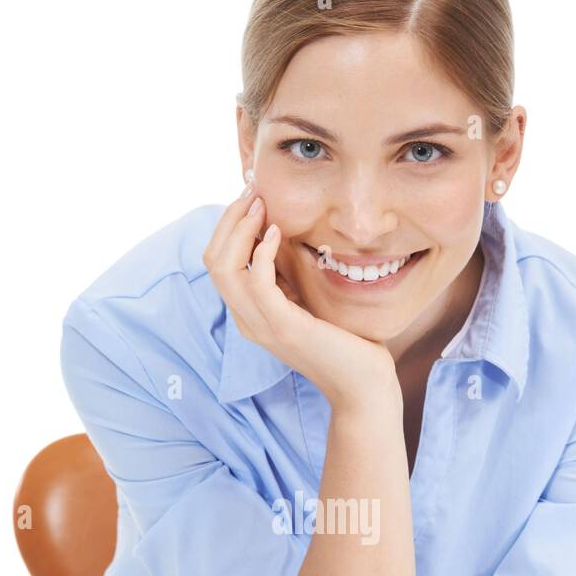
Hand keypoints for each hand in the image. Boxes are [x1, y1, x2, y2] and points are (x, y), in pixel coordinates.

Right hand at [202, 184, 401, 412]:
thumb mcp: (306, 299)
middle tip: (254, 192)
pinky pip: (256, 281)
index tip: (253, 198)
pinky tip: (280, 232)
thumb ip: (287, 275)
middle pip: (213, 260)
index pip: (217, 261)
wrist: (362, 383)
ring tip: (263, 205)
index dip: (229, 225)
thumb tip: (278, 231)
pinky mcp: (283, 327)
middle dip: (229, 219)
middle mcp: (247, 320)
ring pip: (224, 267)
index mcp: (249, 313)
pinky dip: (263, 250)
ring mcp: (262, 325)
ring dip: (241, 228)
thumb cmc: (342, 341)